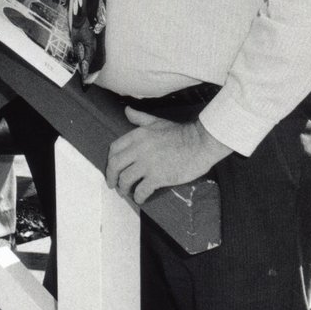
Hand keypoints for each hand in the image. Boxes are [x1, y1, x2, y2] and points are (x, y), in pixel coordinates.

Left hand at [105, 111, 229, 205]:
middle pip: (115, 165)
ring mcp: (148, 164)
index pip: (114, 149)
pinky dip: (138, 197)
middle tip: (113, 185)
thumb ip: (140, 117)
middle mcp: (139, 149)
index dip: (110, 160)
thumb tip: (126, 110)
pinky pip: (141, 190)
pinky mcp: (158, 177)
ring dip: (123, 188)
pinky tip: (140, 199)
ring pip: (125, 179)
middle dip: (111, 177)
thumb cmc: (181, 133)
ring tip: (127, 192)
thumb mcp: (157, 121)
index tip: (113, 168)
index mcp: (138, 135)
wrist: (200, 143)